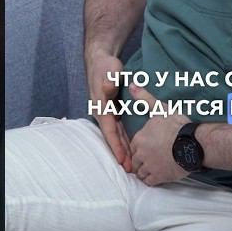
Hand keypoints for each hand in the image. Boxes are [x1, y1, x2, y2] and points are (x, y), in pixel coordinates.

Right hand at [86, 48, 132, 171]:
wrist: (100, 60)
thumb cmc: (105, 66)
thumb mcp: (109, 71)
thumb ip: (109, 81)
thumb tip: (109, 89)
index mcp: (101, 107)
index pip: (110, 131)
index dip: (116, 146)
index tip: (122, 159)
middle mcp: (103, 113)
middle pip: (113, 137)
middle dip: (120, 154)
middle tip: (129, 170)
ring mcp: (107, 113)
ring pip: (116, 135)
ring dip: (123, 149)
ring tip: (130, 165)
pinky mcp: (112, 110)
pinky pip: (118, 129)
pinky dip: (124, 139)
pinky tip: (130, 148)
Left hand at [128, 84, 189, 185]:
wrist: (194, 143)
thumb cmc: (179, 126)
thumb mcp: (161, 109)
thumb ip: (144, 98)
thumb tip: (132, 85)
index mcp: (139, 138)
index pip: (133, 146)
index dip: (141, 147)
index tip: (150, 147)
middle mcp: (140, 153)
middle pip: (135, 160)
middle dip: (142, 160)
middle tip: (153, 158)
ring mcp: (148, 166)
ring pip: (140, 172)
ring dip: (145, 170)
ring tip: (156, 166)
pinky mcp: (158, 177)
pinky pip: (148, 181)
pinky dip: (152, 178)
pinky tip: (159, 174)